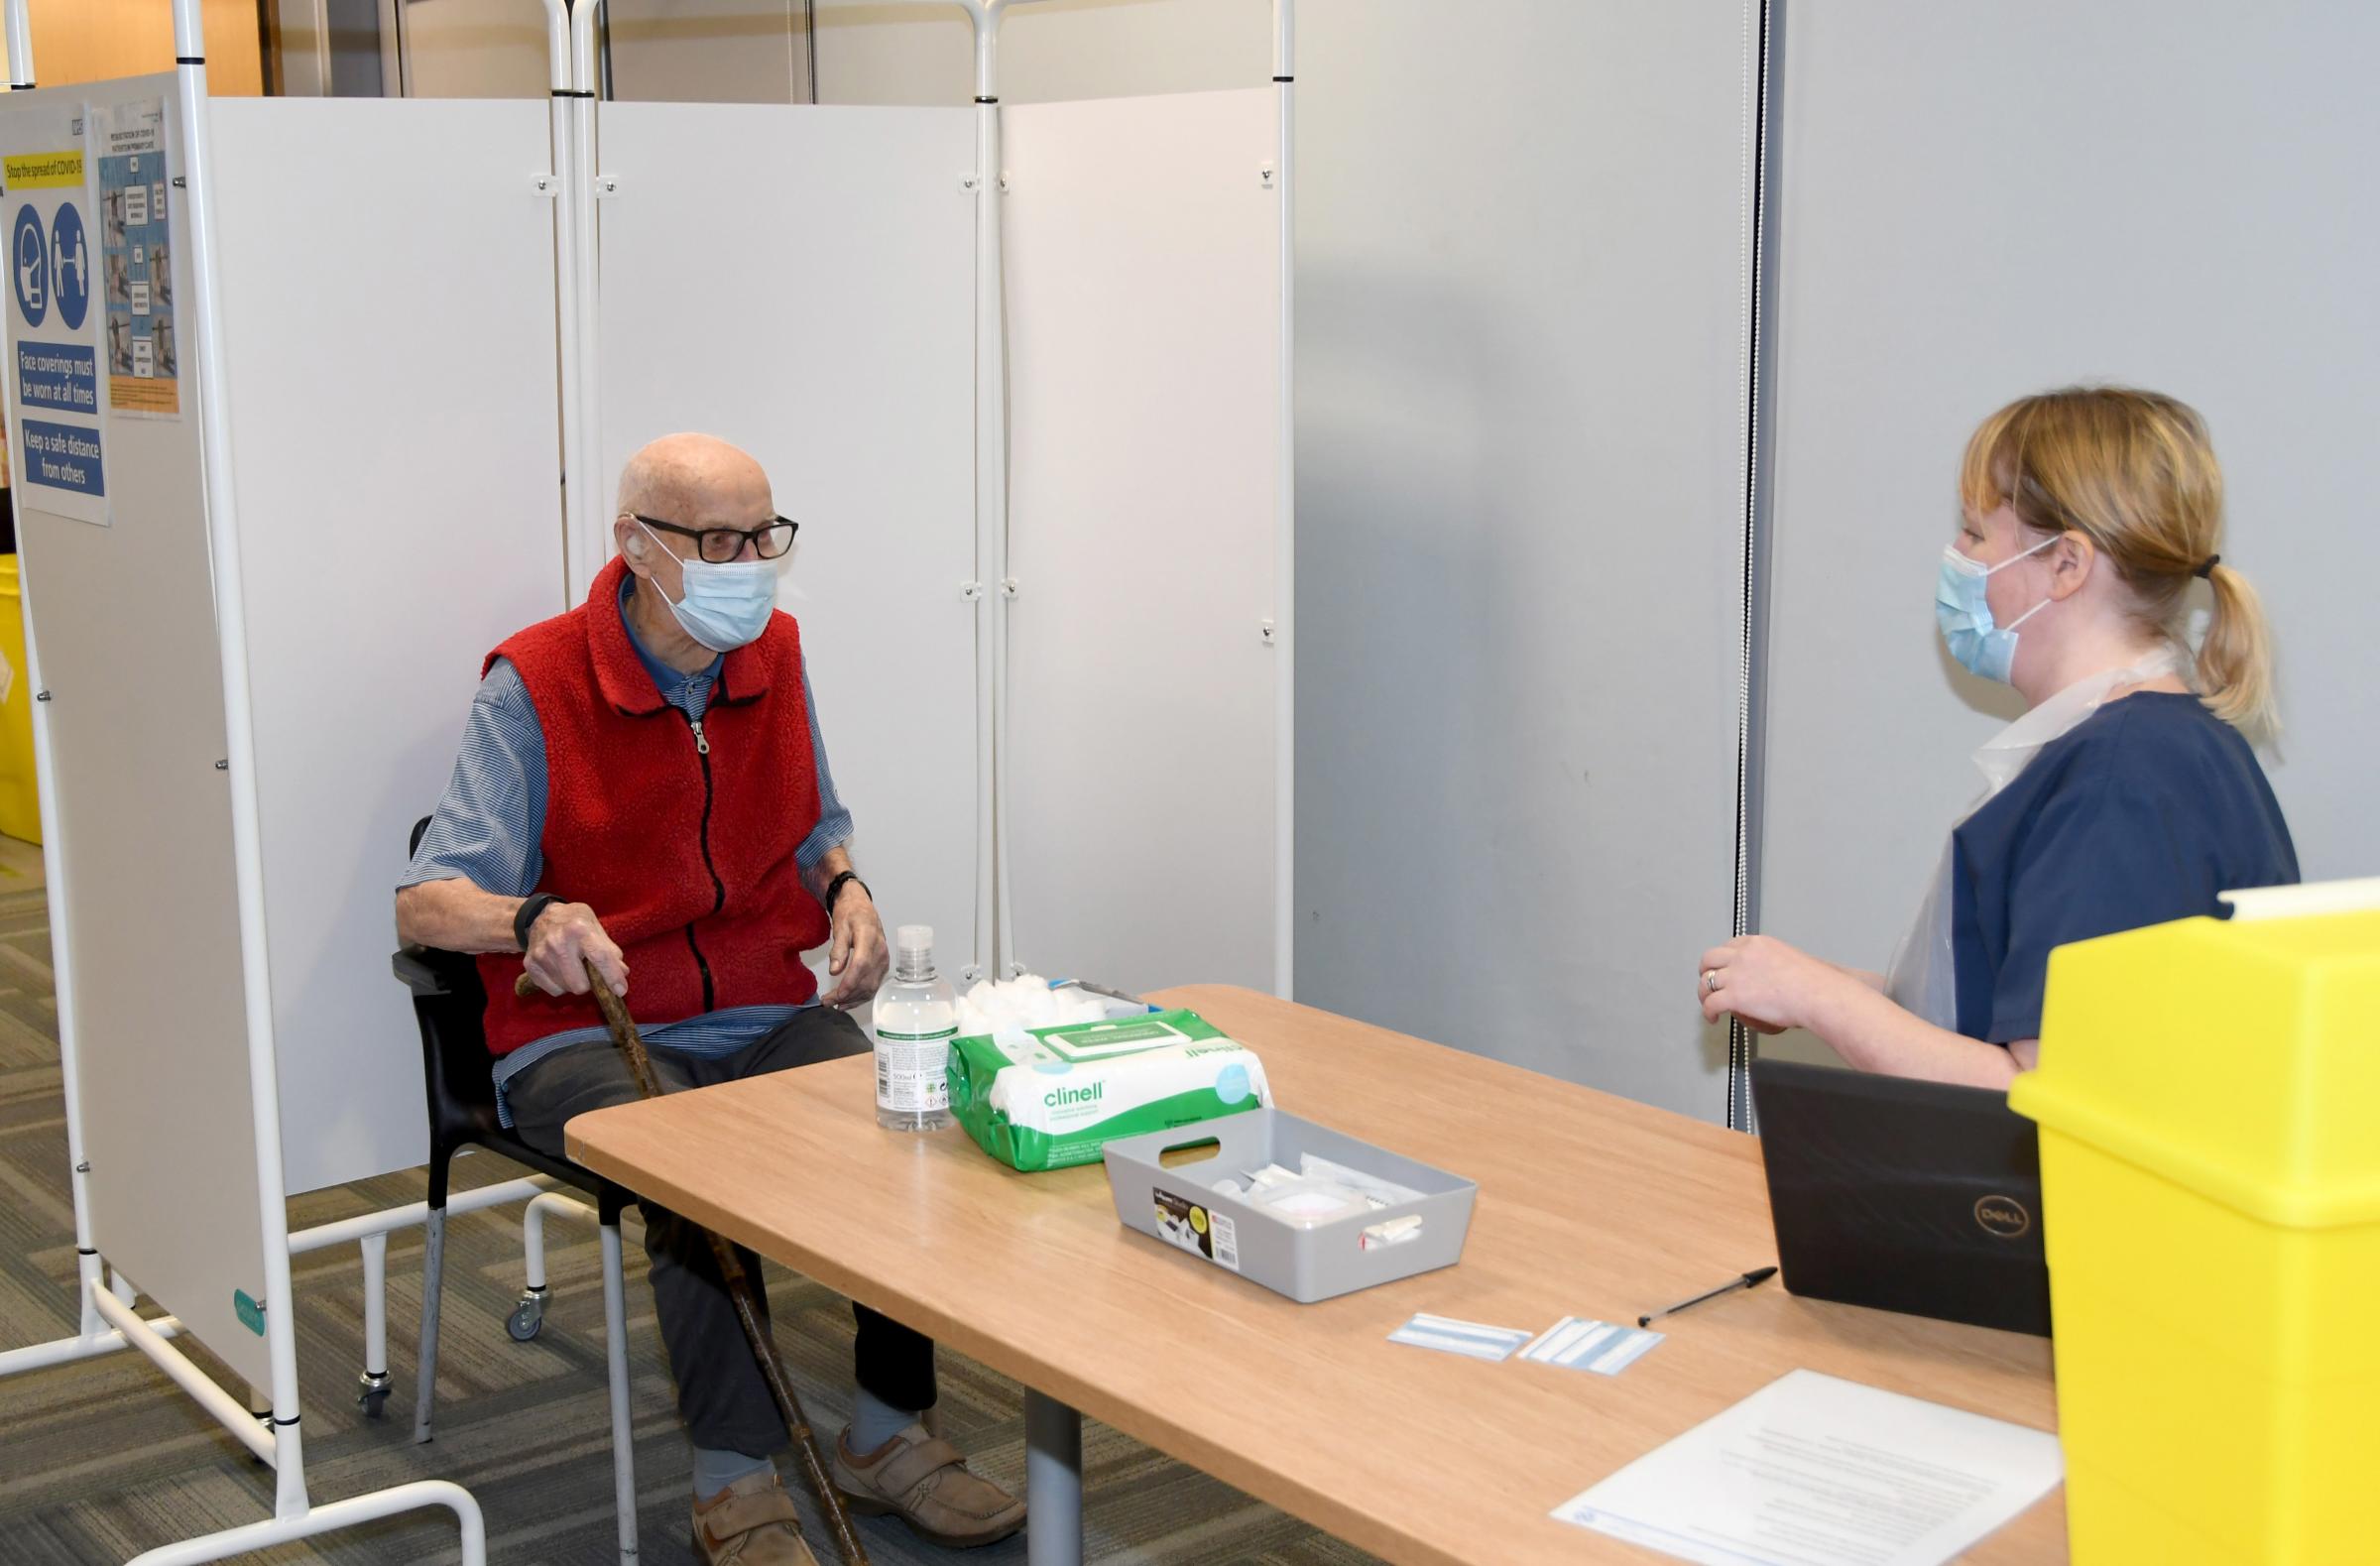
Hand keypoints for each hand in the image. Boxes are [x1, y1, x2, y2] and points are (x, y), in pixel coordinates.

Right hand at [523, 901, 628, 998]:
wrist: (538, 916)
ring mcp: (542, 955)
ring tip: (573, 967)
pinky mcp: (530, 965)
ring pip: (567, 989)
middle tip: (589, 971)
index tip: (621, 991)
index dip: (612, 976)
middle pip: (580, 985)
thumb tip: (622, 973)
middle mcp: (559, 943)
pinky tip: (561, 970)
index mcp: (580, 929)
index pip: (600, 957)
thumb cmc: (573, 922)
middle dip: (589, 983)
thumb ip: (609, 949)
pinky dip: (561, 985)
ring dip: (575, 983)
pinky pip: (554, 990)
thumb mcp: (595, 926)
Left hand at [819, 883, 887, 1009]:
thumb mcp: (840, 927)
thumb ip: (838, 949)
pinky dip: (861, 996)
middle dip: (846, 995)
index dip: (849, 983)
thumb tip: (834, 971)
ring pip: (871, 987)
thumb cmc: (850, 914)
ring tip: (835, 1005)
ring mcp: (884, 960)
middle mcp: (881, 951)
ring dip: (853, 999)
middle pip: (866, 980)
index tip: (835, 995)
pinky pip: (874, 985)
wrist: (862, 908)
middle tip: (827, 1002)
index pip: (861, 965)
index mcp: (869, 938)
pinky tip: (848, 1002)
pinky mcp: (883, 966)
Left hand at [1696, 934, 1839, 1035]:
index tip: (1725, 968)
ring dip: (1704, 993)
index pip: (1730, 945)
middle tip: (1709, 983)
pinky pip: (1711, 1004)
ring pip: (1706, 982)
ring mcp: (1736, 975)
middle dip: (1706, 971)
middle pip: (1710, 959)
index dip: (1723, 959)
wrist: (1818, 995)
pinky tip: (1712, 1018)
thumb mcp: (1793, 960)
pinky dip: (1708, 1012)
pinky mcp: (1734, 995)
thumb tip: (1784, 977)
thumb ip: (1780, 964)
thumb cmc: (1815, 983)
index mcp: (1758, 944)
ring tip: (1708, 1003)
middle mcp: (1743, 955)